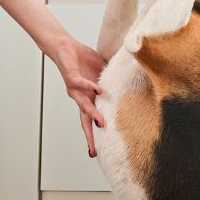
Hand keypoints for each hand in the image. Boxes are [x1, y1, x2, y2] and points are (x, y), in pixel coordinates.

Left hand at [50, 35, 106, 155]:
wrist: (65, 47)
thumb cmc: (83, 61)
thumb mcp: (102, 73)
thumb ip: (113, 81)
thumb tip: (134, 81)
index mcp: (88, 98)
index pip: (91, 120)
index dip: (94, 135)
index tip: (97, 153)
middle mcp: (80, 97)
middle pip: (85, 120)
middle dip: (90, 135)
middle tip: (94, 150)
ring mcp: (75, 88)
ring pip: (83, 105)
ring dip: (92, 114)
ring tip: (101, 122)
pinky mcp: (71, 77)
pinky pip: (80, 83)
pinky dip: (89, 87)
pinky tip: (99, 90)